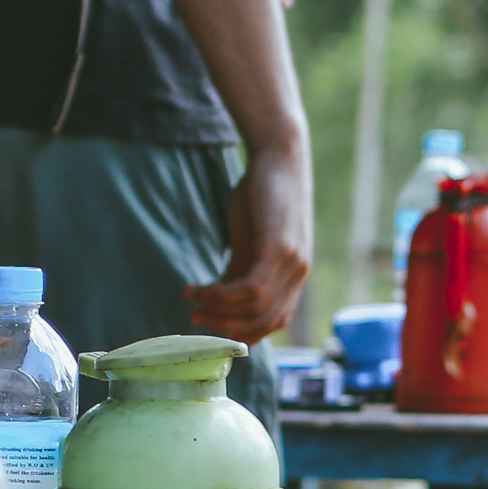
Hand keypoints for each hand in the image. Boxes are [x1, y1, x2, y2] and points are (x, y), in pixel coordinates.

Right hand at [184, 145, 310, 344]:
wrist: (278, 158)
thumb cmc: (261, 198)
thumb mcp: (249, 241)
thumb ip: (238, 270)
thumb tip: (218, 299)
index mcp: (293, 277)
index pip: (272, 322)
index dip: (241, 331)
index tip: (211, 323)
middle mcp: (298, 275)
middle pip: (262, 321)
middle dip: (224, 325)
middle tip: (193, 317)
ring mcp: (292, 264)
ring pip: (254, 308)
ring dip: (217, 309)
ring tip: (189, 297)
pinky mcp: (280, 249)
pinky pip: (251, 289)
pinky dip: (221, 294)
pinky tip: (200, 288)